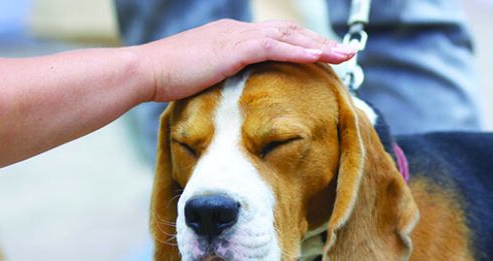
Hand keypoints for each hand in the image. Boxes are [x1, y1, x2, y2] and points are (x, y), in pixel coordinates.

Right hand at [136, 19, 355, 101]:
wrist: (148, 71)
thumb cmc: (169, 78)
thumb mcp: (201, 74)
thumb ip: (221, 77)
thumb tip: (232, 93)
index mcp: (232, 36)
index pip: (275, 37)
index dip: (300, 45)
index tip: (320, 55)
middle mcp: (238, 30)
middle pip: (288, 32)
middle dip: (318, 42)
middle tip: (344, 51)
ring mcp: (237, 37)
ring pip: (288, 37)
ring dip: (318, 45)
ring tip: (344, 54)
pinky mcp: (234, 48)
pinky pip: (275, 48)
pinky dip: (299, 52)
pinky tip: (320, 58)